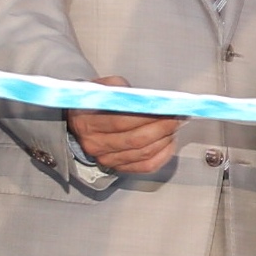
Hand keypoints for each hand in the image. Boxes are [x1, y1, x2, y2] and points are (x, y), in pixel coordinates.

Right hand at [67, 75, 182, 173]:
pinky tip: (170, 142)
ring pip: (143, 153)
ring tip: (175, 126)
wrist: (78, 122)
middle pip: (136, 139)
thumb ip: (120, 90)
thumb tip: (147, 98)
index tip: (166, 107)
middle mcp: (95, 143)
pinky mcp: (117, 167)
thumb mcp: (101, 88)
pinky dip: (163, 155)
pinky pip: (145, 166)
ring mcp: (105, 158)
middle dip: (162, 127)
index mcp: (87, 121)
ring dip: (164, 139)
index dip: (147, 116)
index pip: (121, 121)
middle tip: (176, 117)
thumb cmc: (94, 102)